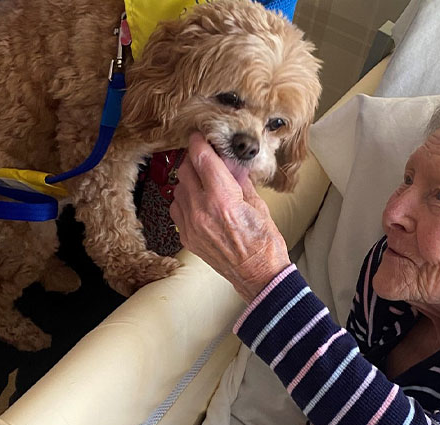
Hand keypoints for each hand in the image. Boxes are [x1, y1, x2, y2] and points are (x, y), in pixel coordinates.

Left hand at [169, 133, 290, 301]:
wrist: (257, 274)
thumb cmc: (263, 241)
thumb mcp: (258, 204)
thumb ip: (239, 180)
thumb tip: (229, 162)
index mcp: (223, 197)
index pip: (201, 157)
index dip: (199, 141)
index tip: (200, 135)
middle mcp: (202, 209)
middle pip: (186, 169)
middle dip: (195, 159)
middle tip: (207, 159)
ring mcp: (191, 224)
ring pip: (178, 187)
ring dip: (189, 180)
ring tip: (205, 184)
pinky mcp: (186, 236)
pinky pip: (176, 208)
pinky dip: (184, 200)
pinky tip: (199, 203)